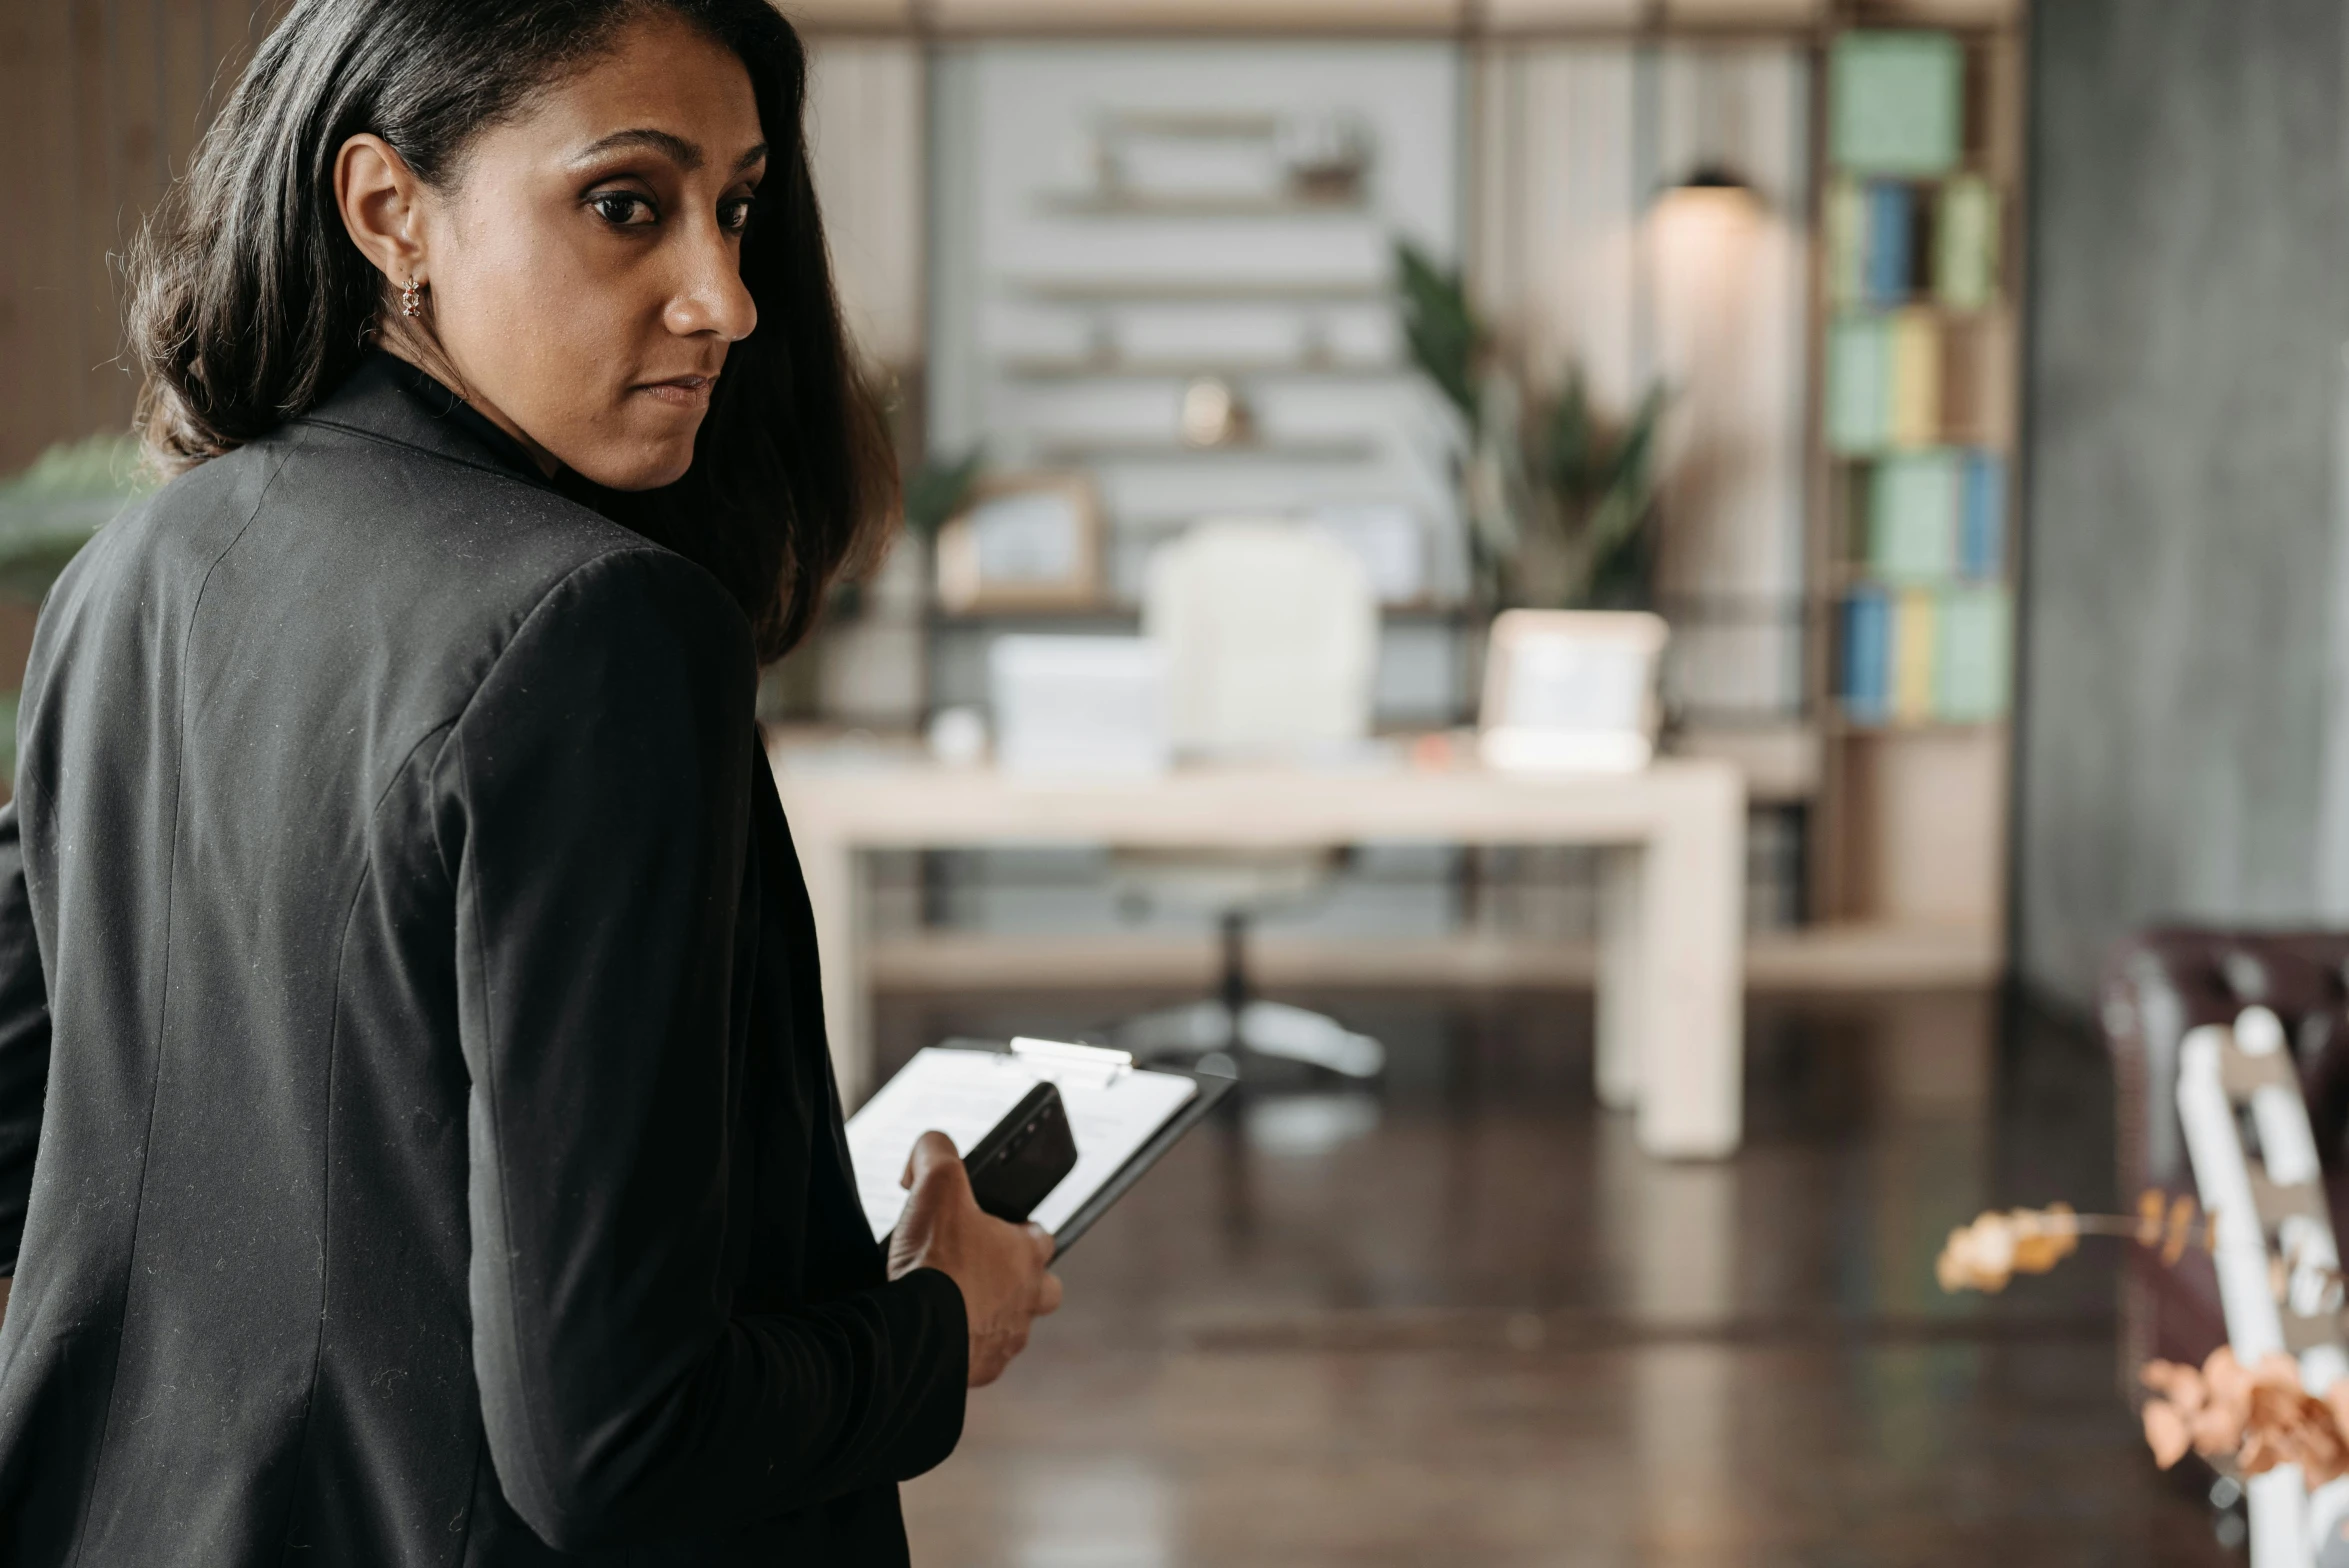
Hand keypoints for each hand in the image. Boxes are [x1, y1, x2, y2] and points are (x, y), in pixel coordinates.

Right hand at [887, 1130, 1061, 1386]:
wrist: (916, 1329)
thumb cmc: (936, 1259)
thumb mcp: (936, 1183)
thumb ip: (937, 1152)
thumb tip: (930, 1148)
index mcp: (1027, 1255)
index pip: (1043, 1238)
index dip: (1020, 1231)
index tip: (994, 1229)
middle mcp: (1028, 1299)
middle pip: (1046, 1290)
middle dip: (1024, 1283)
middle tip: (985, 1273)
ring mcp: (1008, 1338)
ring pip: (1014, 1327)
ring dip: (992, 1316)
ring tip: (955, 1306)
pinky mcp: (982, 1370)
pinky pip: (983, 1359)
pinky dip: (965, 1348)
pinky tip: (940, 1335)